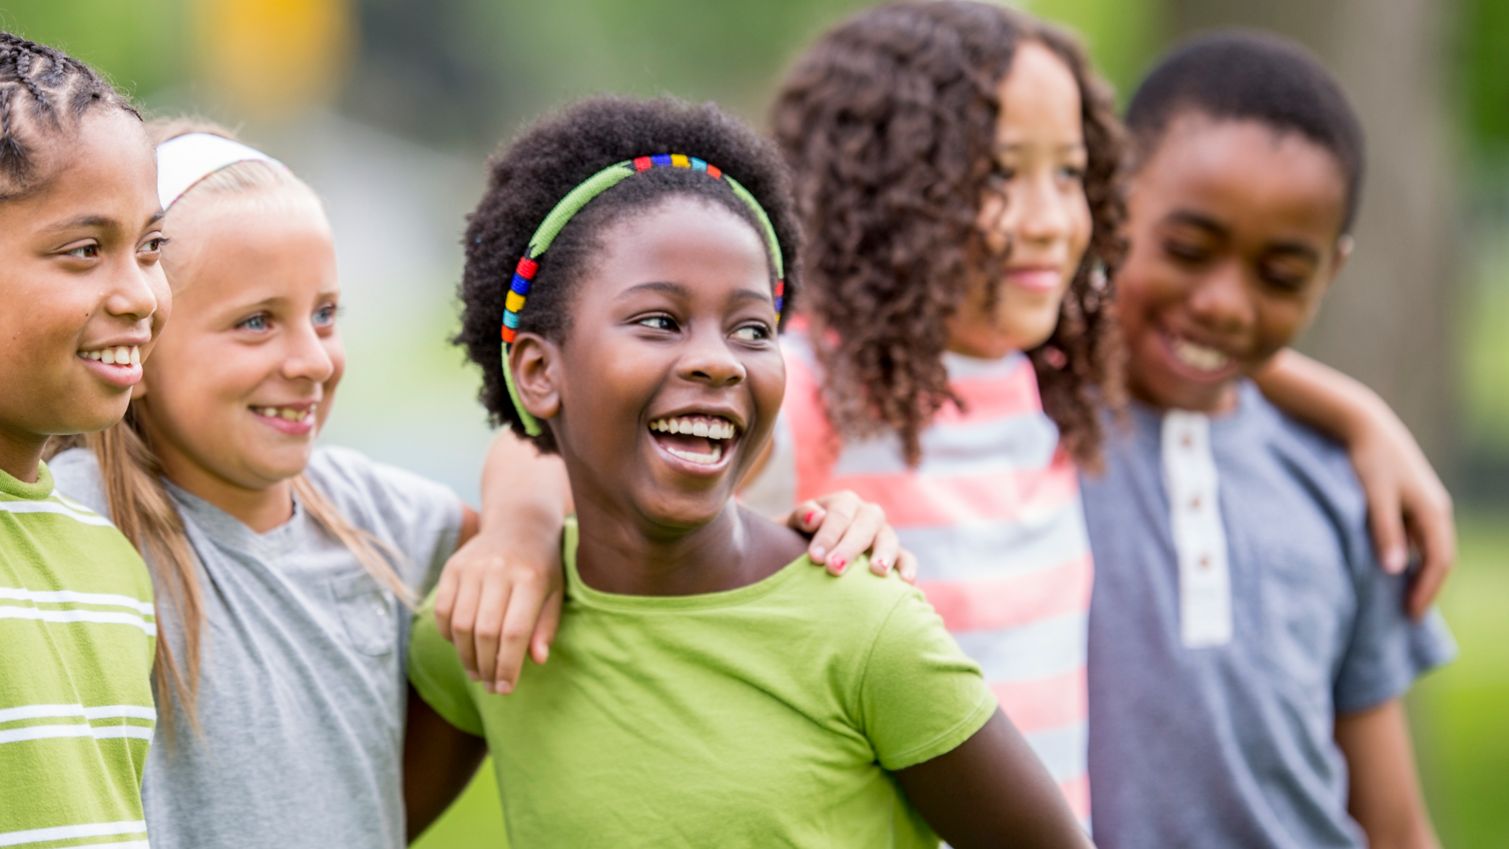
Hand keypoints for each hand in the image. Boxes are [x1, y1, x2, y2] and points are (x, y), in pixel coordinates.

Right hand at [433, 527, 563, 693]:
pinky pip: (443, 610)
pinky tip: (460, 646)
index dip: (507, 666)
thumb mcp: (555, 592)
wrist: (520, 523)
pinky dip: (448, 635)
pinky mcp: (453, 567)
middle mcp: (499, 570)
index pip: (514, 633)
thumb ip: (546, 626)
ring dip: (466, 656)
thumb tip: (537, 660)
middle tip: (489, 685)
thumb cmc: (543, 565)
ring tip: (476, 672)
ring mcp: (472, 567)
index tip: (505, 689)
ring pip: (460, 625)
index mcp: (530, 578)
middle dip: (486, 666)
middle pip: (485, 632)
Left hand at [787, 489, 917, 582]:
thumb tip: (816, 517)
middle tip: (834, 568)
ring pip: (889, 538)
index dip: (828, 535)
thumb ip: (800, 517)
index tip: (814, 558)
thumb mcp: (791, 525)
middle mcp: (867, 514)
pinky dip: (908, 568)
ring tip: (877, 571)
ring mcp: (884, 534)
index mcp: (843, 502)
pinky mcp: (896, 555)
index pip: (839, 514)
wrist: (806, 553)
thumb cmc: (797, 540)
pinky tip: (906, 582)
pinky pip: (906, 558)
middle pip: (866, 524)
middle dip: (850, 547)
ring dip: (884, 554)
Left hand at [1350, 408, 1455, 618]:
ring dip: (1415, 572)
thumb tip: (1395, 570)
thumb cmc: (1369, 459)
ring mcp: (1423, 504)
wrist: (1364, 424)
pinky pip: (1414, 536)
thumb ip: (1384, 531)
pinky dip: (1406, 555)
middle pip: (1437, 558)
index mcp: (1433, 511)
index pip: (1439, 562)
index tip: (1409, 615)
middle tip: (1406, 615)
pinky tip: (1388, 567)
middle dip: (1424, 587)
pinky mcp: (1409, 499)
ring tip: (1396, 597)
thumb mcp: (1375, 496)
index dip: (1427, 591)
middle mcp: (1435, 509)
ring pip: (1426, 547)